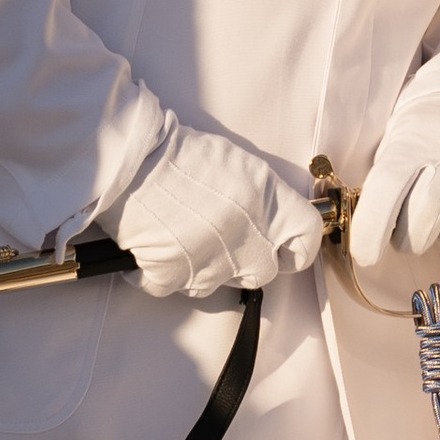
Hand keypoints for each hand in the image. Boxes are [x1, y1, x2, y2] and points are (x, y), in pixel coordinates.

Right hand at [110, 122, 322, 300]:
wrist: (132, 159)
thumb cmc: (181, 153)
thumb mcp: (240, 164)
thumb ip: (263, 198)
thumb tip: (267, 220)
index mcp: (269, 205)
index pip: (306, 241)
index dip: (297, 250)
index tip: (285, 251)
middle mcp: (247, 238)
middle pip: (263, 272)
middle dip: (247, 262)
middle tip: (223, 242)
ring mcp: (211, 262)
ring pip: (216, 283)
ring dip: (203, 266)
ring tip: (182, 235)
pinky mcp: (173, 276)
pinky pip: (172, 286)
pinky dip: (161, 272)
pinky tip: (153, 247)